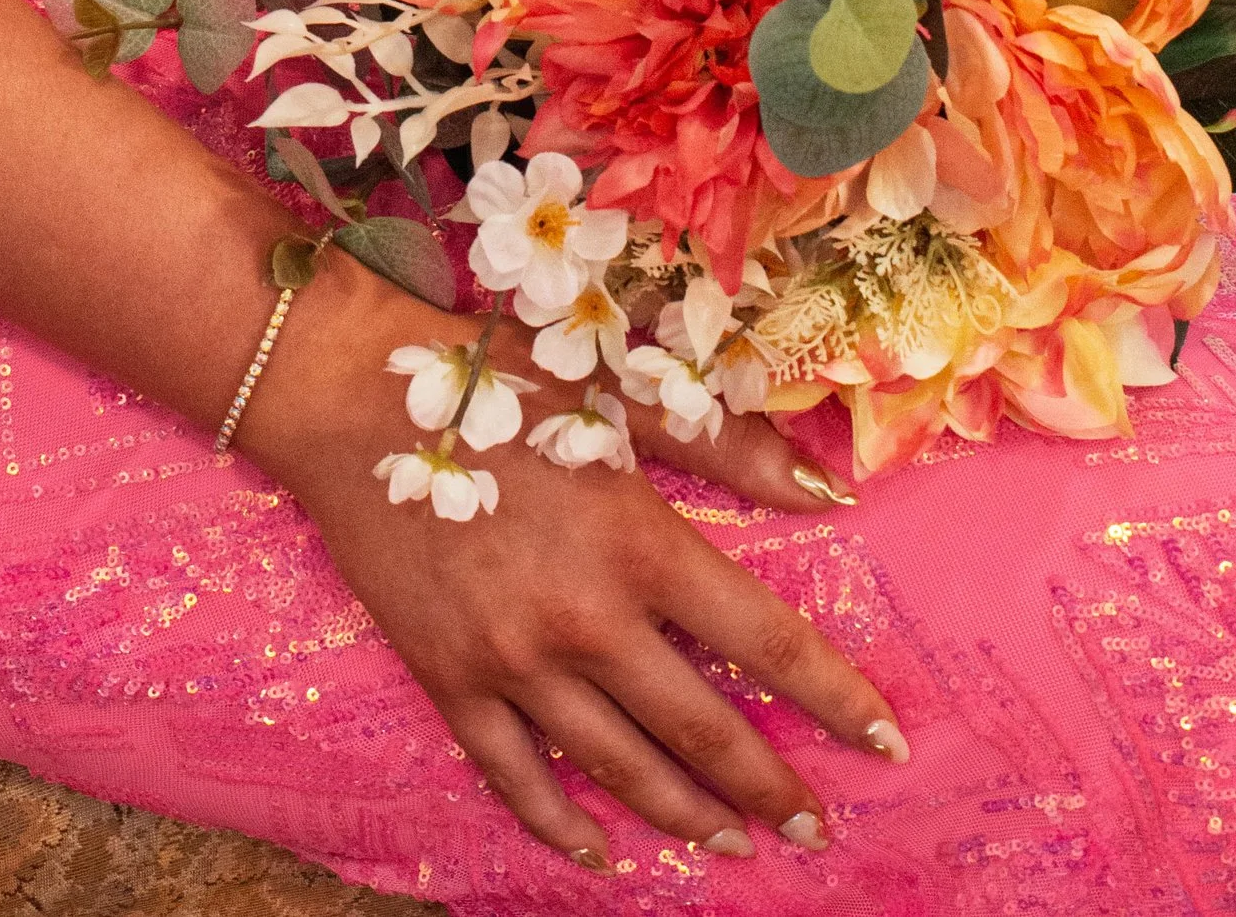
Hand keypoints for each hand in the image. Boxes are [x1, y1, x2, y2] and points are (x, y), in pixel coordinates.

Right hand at [240, 257, 903, 869]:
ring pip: (621, 768)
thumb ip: (725, 447)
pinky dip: (562, 825)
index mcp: (640, 542)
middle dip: (769, 785)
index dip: (834, 698)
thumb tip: (828, 487)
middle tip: (813, 824)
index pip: (766, 642)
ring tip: (736, 847)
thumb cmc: (495, 381)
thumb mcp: (619, 392)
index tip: (884, 743)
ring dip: (686, 817)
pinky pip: (518, 778)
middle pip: (703, 730)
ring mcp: (514, 664)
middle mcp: (586, 620)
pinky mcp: (451, 683)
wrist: (350, 399)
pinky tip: (602, 854)